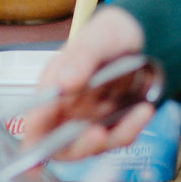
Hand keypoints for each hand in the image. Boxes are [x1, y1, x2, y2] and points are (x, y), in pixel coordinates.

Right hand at [28, 7, 156, 159]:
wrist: (140, 34)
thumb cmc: (108, 35)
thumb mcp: (97, 39)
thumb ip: (80, 59)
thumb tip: (63, 84)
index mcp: (53, 88)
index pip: (36, 122)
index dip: (35, 138)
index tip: (42, 147)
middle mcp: (68, 110)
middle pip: (61, 145)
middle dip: (79, 146)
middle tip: (97, 135)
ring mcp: (90, 120)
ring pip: (94, 145)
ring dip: (115, 136)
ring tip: (140, 112)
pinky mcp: (113, 125)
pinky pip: (119, 136)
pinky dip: (132, 127)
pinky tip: (145, 109)